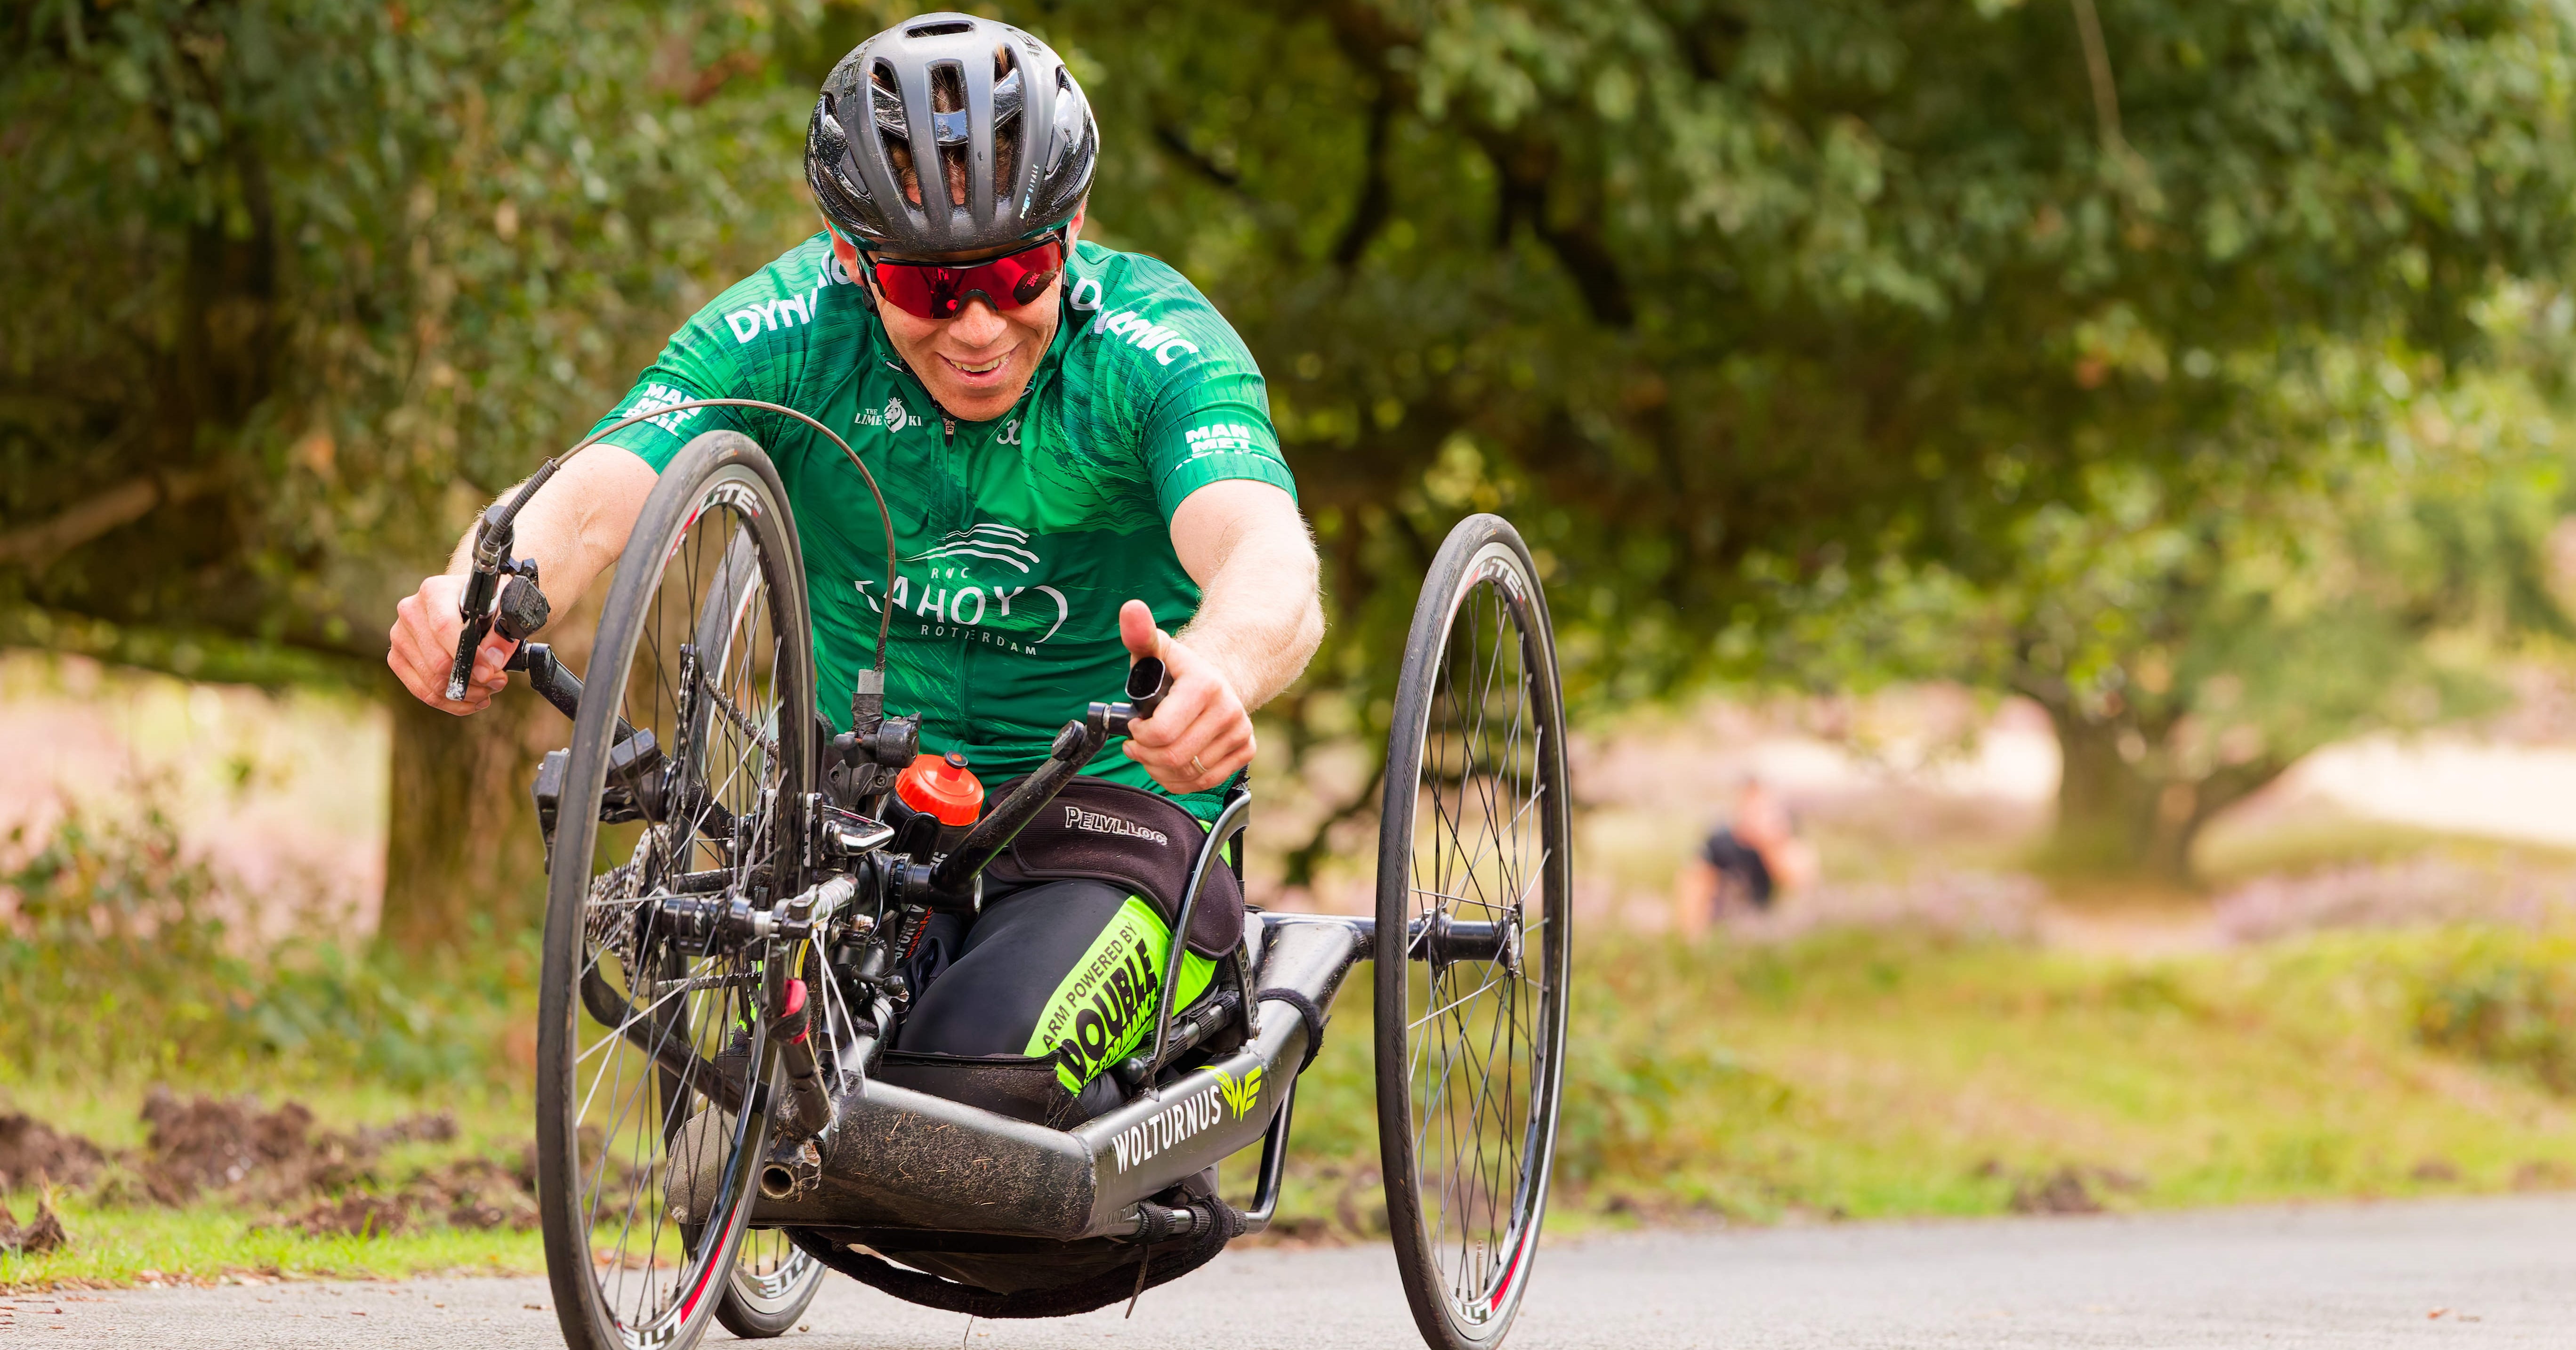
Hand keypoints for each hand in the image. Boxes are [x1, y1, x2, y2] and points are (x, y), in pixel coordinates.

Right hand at [388, 573, 518, 714]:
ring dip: (465, 694)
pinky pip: (421, 690)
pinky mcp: (396, 657)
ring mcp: (399, 636)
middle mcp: (410, 611)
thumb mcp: (502, 607)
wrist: (460, 600)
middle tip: (497, 682)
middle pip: (438, 661)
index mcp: (435, 591)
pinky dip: (449, 702)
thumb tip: (494, 662)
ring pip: (431, 681)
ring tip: (488, 690)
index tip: (492, 673)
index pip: (445, 628)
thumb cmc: (483, 602)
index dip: (470, 656)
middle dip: (473, 680)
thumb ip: (502, 632)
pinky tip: (470, 700)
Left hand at [1117, 599, 1253, 793]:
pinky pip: (1206, 781)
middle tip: (1137, 743)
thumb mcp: (1156, 649)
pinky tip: (1170, 764)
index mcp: (1204, 685)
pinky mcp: (1246, 749)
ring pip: (1188, 773)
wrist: (1221, 676)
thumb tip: (1130, 609)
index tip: (1135, 724)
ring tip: (1152, 751)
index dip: (1138, 734)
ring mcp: (1240, 731)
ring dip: (1160, 768)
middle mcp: (1228, 709)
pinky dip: (1182, 780)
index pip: (1161, 732)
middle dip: (1146, 754)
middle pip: (1174, 756)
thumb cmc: (1179, 670)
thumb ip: (1138, 633)